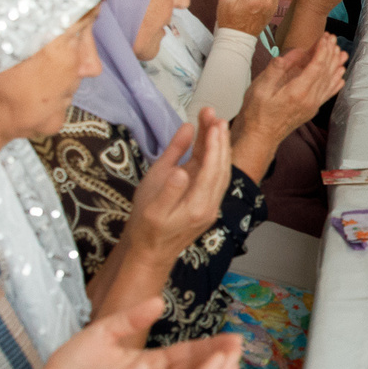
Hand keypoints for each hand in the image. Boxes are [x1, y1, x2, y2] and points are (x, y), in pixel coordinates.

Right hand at [124, 109, 234, 264]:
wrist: (149, 253)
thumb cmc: (145, 224)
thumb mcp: (151, 195)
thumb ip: (171, 163)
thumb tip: (186, 136)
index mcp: (198, 205)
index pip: (213, 168)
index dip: (214, 143)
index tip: (214, 121)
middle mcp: (210, 207)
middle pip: (221, 167)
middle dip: (219, 139)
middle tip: (214, 115)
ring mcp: (211, 207)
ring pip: (221, 172)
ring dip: (220, 147)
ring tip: (215, 123)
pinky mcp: (207, 205)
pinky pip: (215, 178)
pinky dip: (215, 159)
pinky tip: (209, 143)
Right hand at [234, 34, 346, 154]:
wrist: (260, 137)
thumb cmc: (256, 112)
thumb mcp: (260, 87)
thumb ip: (277, 68)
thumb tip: (294, 53)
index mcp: (297, 92)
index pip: (316, 67)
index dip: (322, 50)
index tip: (324, 37)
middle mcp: (309, 99)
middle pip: (326, 72)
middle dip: (330, 53)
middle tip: (332, 37)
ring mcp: (312, 106)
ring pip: (330, 82)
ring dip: (336, 65)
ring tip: (341, 51)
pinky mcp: (312, 109)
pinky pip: (328, 93)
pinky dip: (336, 82)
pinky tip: (341, 75)